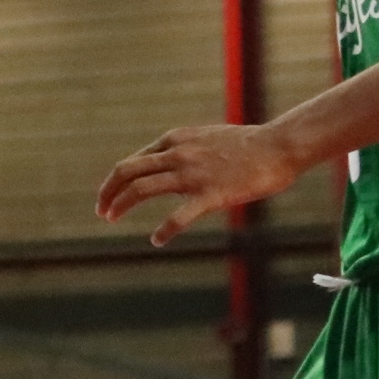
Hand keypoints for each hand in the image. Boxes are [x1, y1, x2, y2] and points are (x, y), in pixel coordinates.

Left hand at [95, 122, 300, 244]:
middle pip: (127, 171)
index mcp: (174, 140)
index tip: (109, 196)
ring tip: (111, 219)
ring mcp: (193, 174)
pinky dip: (164, 229)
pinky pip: (180, 216)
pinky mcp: (212, 194)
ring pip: (143, 189)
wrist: (277, 146)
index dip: (116, 181)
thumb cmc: (246, 144)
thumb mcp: (204, 138)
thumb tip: (168, 165)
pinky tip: (157, 240)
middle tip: (101, 211)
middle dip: (108, 192)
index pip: (133, 161)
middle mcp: (177, 154)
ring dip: (121, 205)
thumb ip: (183, 150)